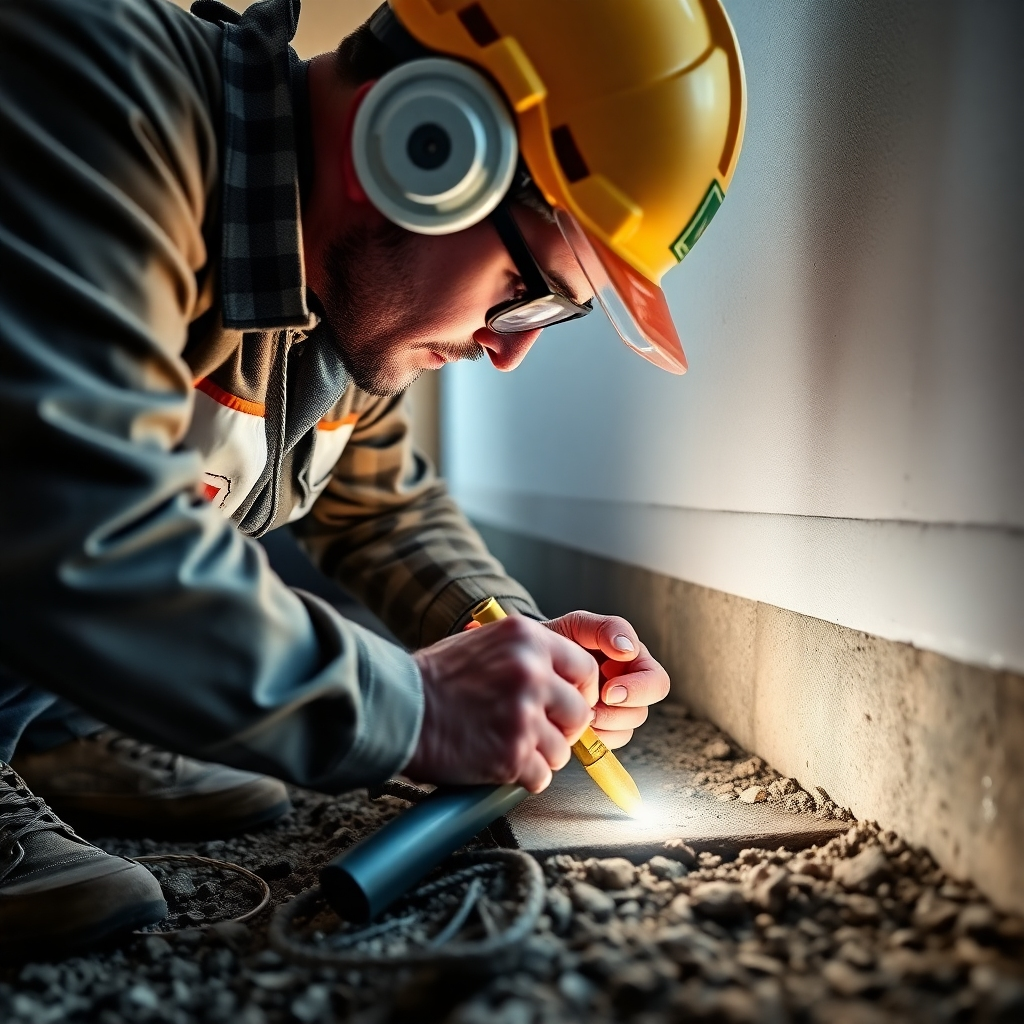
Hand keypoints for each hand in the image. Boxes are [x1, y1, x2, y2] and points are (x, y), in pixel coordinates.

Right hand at [405, 616, 597, 792]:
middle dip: (563, 729)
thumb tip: (559, 680)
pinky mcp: (511, 753)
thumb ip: (524, 655)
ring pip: (561, 750)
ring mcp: (523, 714)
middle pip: (578, 713)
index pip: (585, 668)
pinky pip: (540, 777)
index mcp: (527, 638)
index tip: (570, 705)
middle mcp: (531, 672)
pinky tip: (499, 764)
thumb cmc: (433, 679)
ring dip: (540, 756)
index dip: (580, 692)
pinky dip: (523, 777)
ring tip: (508, 748)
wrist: (398, 708)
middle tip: (539, 733)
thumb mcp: (484, 643)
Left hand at [542, 611, 669, 748]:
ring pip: (624, 730)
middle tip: (591, 709)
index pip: (656, 681)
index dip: (638, 690)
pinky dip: (590, 738)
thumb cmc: (558, 639)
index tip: (607, 691)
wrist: (531, 660)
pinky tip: (574, 724)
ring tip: (576, 712)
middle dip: (617, 713)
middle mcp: (628, 688)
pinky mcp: (598, 731)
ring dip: (600, 726)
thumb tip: (628, 650)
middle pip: (642, 712)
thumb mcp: (577, 625)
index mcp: (633, 661)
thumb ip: (605, 628)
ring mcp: (613, 712)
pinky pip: (605, 744)